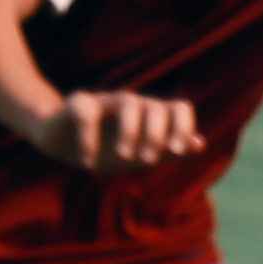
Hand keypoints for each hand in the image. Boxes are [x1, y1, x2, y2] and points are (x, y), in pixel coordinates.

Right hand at [41, 86, 201, 173]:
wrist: (62, 145)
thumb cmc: (108, 150)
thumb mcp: (140, 155)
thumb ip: (170, 150)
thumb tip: (199, 144)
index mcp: (153, 115)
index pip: (180, 108)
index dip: (183, 127)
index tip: (176, 151)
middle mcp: (133, 104)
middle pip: (156, 106)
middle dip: (156, 134)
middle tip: (148, 160)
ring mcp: (106, 101)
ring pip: (128, 102)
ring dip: (130, 131)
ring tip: (125, 158)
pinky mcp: (78, 104)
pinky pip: (87, 112)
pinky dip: (90, 139)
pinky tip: (89, 163)